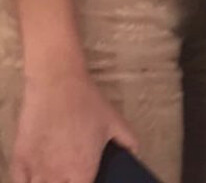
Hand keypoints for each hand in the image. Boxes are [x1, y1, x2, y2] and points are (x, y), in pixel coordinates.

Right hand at [12, 71, 138, 182]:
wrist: (57, 84)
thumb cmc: (86, 102)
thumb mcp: (115, 121)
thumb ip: (128, 142)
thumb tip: (134, 154)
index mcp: (82, 171)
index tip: (86, 177)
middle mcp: (58, 176)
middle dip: (68, 182)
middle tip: (72, 172)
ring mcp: (36, 171)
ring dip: (49, 182)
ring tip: (56, 171)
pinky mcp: (19, 161)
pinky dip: (28, 181)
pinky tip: (36, 173)